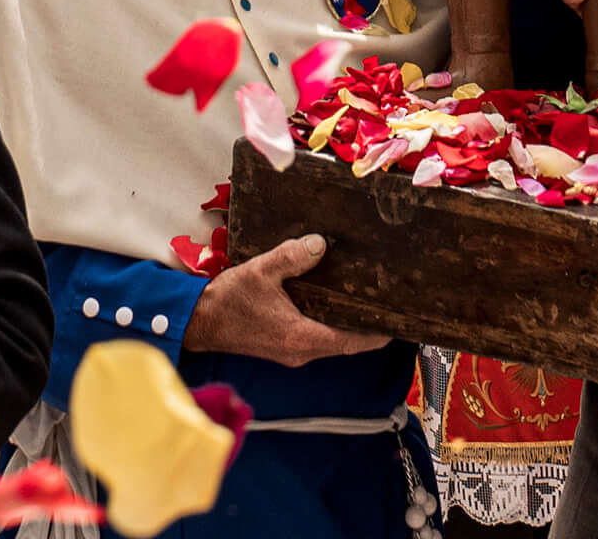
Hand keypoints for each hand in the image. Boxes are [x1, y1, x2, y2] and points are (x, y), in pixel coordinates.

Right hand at [183, 234, 386, 365]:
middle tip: (385, 300)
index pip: (354, 342)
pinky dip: (330, 323)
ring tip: (363, 297)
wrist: (199, 322)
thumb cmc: (229, 300)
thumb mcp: (261, 271)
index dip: (379, 332)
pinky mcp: (284, 347)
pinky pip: (317, 337)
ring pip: (332, 341)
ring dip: (347, 324)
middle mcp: (302, 351)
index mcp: (302, 337)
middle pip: (347, 343)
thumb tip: (320, 244)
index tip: (398, 319)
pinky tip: (330, 300)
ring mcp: (293, 352)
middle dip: (367, 325)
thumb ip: (292, 257)